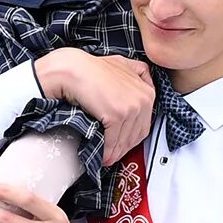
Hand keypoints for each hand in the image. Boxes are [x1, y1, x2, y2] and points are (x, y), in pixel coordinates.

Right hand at [33, 48, 153, 163]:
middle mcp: (143, 99)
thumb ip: (137, 74)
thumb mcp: (123, 65)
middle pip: (137, 134)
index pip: (145, 123)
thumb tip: (141, 87)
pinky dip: (109, 151)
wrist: (74, 70)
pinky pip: (114, 139)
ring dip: (116, 153)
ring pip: (126, 139)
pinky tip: (104, 155)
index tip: (125, 145)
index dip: (133, 138)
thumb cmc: (92, 68)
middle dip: (125, 148)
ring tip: (108, 158)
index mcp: (147, 91)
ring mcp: (131, 107)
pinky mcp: (117, 115)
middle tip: (116, 155)